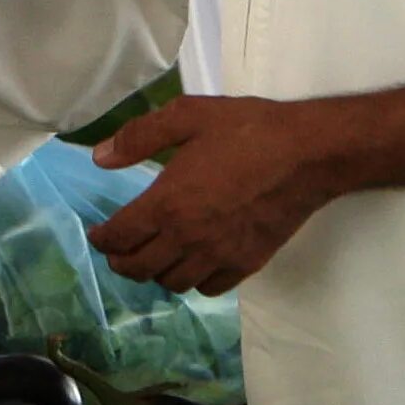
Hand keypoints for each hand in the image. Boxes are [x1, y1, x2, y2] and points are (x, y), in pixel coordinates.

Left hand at [85, 95, 344, 295]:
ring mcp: (220, 255)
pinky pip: (209, 288)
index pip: (121, 237)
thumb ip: (138, 137)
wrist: (306, 154)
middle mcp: (190, 238)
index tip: (98, 235)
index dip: (102, 240)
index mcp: (168, 203)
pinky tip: (192, 263)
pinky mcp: (248, 264)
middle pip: (141, 269)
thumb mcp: (186, 116)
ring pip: (173, 283)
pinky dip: (193, 281)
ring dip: (155, 273)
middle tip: (117, 250)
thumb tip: (100, 158)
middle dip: (121, 262)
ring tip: (152, 255)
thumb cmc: (246, 130)